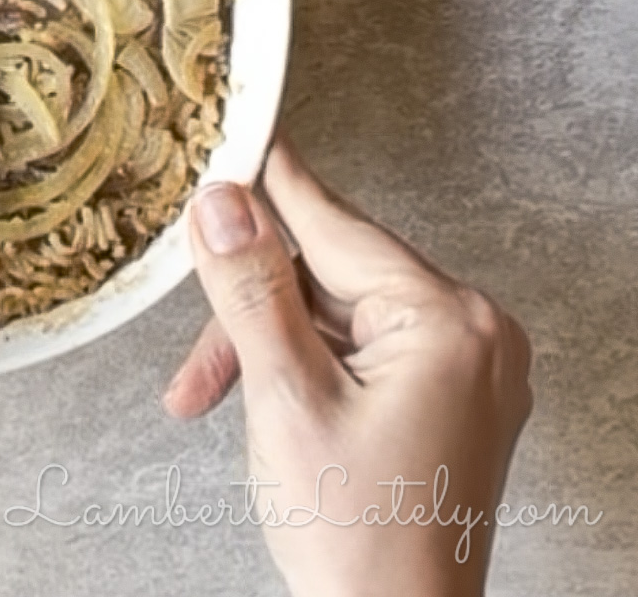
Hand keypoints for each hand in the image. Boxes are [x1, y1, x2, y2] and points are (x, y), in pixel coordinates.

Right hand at [164, 138, 531, 596]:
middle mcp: (473, 332)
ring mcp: (466, 367)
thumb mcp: (285, 398)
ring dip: (266, 349)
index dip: (268, 186)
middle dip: (250, 311)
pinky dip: (301, 370)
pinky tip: (261, 405)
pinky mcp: (449, 398)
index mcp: (447, 322)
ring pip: (336, 316)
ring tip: (209, 399)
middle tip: (193, 359)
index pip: (335, 224)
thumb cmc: (357, 536)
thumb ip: (251, 290)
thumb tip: (224, 202)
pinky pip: (360, 350)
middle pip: (329, 276)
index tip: (233, 131)